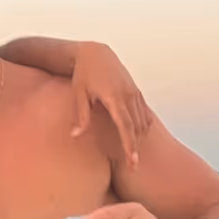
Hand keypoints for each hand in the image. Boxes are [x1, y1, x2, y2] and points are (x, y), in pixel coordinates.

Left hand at [70, 43, 152, 166]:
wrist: (95, 52)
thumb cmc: (83, 74)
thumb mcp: (79, 94)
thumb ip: (80, 115)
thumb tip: (75, 136)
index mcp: (114, 96)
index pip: (126, 126)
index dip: (129, 144)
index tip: (132, 160)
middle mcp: (128, 94)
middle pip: (137, 126)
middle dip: (136, 146)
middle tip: (133, 165)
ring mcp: (134, 91)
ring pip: (142, 120)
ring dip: (140, 137)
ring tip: (135, 154)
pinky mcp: (135, 90)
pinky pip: (144, 111)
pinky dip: (143, 124)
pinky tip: (140, 136)